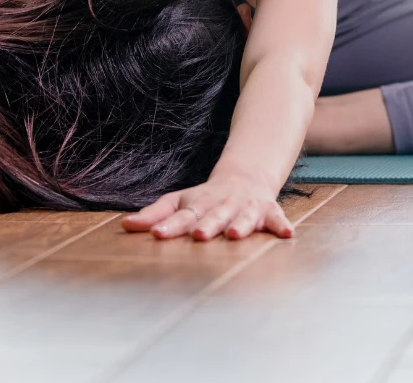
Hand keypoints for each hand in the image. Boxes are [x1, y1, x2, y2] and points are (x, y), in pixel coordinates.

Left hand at [121, 173, 292, 240]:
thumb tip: (125, 225)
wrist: (246, 177)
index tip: (157, 234)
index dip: (170, 225)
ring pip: (243, 217)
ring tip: (236, 235)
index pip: (182, 216)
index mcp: (199, 205)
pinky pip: (276, 219)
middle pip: (213, 216)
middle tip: (199, 235)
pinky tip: (287, 234)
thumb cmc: (206, 197)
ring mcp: (246, 208)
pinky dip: (281, 225)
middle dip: (207, 225)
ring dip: (240, 225)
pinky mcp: (267, 211)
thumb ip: (155, 214)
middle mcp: (222, 206)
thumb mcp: (180, 201)